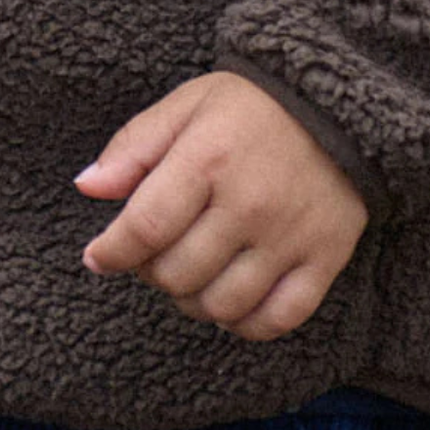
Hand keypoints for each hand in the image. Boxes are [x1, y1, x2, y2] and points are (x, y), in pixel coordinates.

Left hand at [75, 71, 367, 341]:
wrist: (342, 105)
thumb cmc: (252, 108)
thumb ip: (133, 148)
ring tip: (193, 275)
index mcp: (209, 160)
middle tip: (156, 254)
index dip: (111, 253)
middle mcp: (250, 204)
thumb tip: (87, 187)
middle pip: (177, 275)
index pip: (144, 230)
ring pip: (221, 305)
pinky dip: (244, 323)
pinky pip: (277, 319)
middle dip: (152, 273)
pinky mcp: (325, 258)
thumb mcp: (186, 107)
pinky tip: (231, 301)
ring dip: (193, 301)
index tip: (99, 257)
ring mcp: (290, 236)